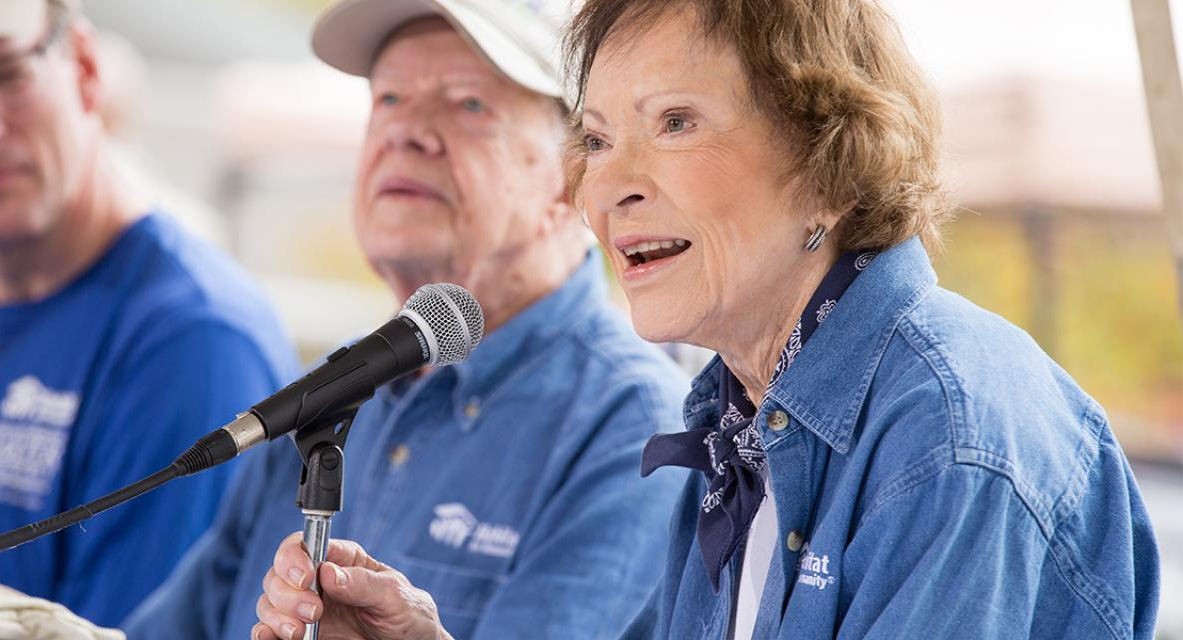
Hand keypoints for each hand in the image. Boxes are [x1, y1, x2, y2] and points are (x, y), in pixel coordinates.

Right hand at [252, 531, 451, 639]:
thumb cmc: (409, 614)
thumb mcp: (395, 595)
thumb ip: (364, 583)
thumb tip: (328, 571)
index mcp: (342, 560)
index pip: (304, 544)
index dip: (295, 557)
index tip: (305, 577)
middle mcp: (318, 581)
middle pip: (279, 574)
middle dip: (287, 593)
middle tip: (313, 612)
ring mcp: (306, 608)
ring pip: (269, 602)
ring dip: (275, 616)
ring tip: (298, 632)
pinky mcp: (301, 633)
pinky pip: (269, 630)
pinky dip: (264, 633)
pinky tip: (273, 637)